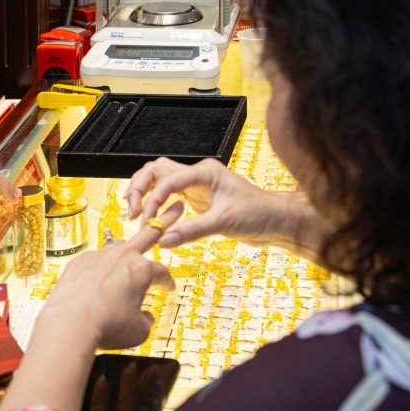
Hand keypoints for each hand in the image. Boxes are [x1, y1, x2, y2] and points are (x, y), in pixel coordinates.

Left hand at [42, 218, 175, 351]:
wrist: (70, 323)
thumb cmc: (106, 325)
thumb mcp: (139, 330)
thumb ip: (145, 320)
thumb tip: (145, 318)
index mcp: (141, 270)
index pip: (162, 271)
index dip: (167, 281)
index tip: (167, 287)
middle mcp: (121, 257)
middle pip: (144, 238)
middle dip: (154, 236)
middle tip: (157, 235)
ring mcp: (98, 256)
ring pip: (115, 248)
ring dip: (122, 255)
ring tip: (123, 264)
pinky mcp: (78, 262)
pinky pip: (92, 260)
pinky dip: (97, 268)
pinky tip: (96, 280)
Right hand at [124, 157, 327, 257]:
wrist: (276, 220)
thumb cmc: (258, 215)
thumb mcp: (224, 223)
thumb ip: (192, 231)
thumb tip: (162, 240)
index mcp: (204, 172)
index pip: (167, 179)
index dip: (153, 199)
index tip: (148, 220)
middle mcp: (197, 174)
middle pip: (156, 171)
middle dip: (140, 188)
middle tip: (133, 213)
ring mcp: (195, 185)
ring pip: (159, 180)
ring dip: (145, 194)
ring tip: (137, 214)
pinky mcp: (196, 199)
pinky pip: (168, 196)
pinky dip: (157, 205)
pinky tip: (154, 220)